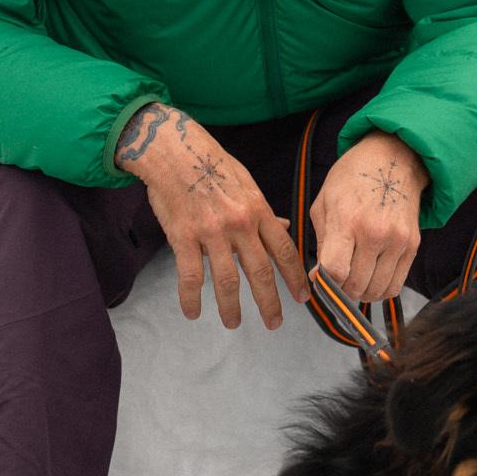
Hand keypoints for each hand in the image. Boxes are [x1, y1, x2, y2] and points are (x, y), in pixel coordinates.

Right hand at [115, 104, 310, 329]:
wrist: (174, 152)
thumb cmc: (212, 166)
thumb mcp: (246, 184)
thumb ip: (263, 211)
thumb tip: (283, 228)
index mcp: (257, 211)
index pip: (284, 251)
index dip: (295, 277)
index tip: (302, 298)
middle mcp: (239, 224)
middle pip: (260, 272)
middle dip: (270, 303)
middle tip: (274, 323)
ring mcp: (211, 232)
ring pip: (227, 280)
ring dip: (231, 307)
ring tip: (233, 323)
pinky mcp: (183, 237)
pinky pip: (190, 276)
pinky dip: (191, 299)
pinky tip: (193, 312)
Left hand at [308, 130, 426, 308]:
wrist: (393, 160)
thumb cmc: (352, 179)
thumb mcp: (324, 203)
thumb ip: (321, 243)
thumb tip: (318, 277)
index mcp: (347, 220)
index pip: (336, 270)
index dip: (325, 282)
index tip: (320, 278)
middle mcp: (375, 233)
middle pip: (355, 285)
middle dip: (341, 289)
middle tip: (336, 280)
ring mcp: (397, 241)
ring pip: (375, 291)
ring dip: (361, 292)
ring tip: (353, 280)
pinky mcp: (412, 245)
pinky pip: (395, 285)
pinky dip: (380, 290)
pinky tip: (371, 278)